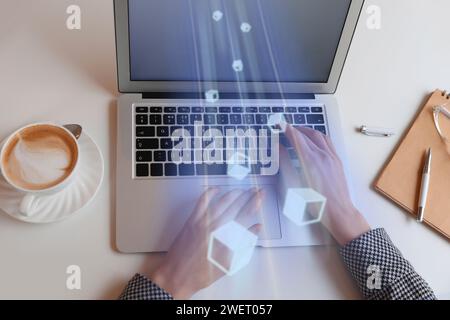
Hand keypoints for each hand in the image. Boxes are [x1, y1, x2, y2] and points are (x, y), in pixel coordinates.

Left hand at [149, 187, 263, 298]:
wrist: (178, 275)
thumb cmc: (202, 274)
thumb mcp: (230, 263)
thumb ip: (244, 243)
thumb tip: (255, 229)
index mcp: (227, 238)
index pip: (245, 215)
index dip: (255, 203)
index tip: (260, 196)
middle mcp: (216, 227)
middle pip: (235, 205)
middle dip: (248, 196)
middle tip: (255, 190)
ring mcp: (203, 222)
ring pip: (221, 201)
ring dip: (233, 193)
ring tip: (241, 190)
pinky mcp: (192, 220)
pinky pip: (202, 202)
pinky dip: (210, 193)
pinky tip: (216, 190)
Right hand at [285, 125, 369, 245]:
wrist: (338, 212)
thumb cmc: (315, 203)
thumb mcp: (293, 185)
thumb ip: (285, 163)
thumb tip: (279, 149)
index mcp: (310, 160)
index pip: (296, 137)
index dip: (286, 129)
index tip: (279, 124)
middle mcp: (322, 155)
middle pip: (306, 134)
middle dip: (294, 129)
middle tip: (285, 128)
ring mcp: (332, 157)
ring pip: (319, 135)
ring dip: (307, 130)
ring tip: (298, 131)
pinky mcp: (337, 161)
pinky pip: (328, 141)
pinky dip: (318, 136)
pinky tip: (314, 139)